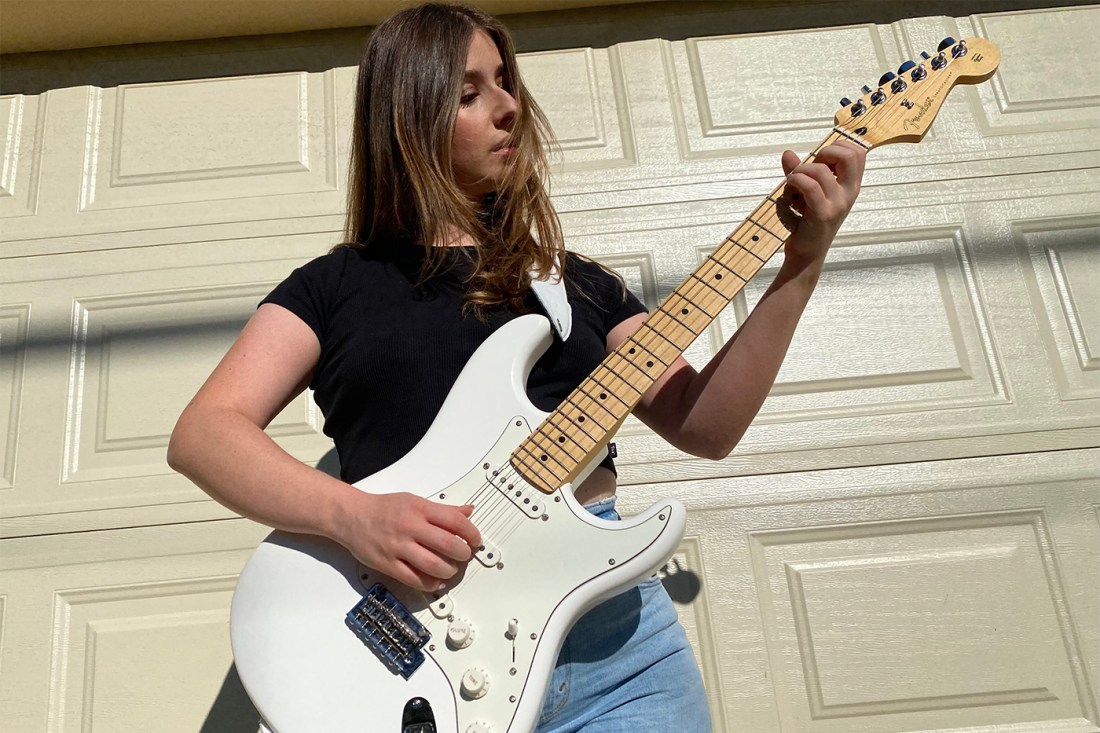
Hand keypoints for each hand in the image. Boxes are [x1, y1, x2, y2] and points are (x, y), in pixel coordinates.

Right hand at [334, 490, 481, 592]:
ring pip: (433, 565)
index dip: (471, 533)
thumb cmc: (384, 508)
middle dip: (463, 554)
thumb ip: (443, 509)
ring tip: (451, 569)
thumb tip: (468, 511)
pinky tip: (435, 580)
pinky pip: (414, 579)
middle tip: (464, 556)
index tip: (475, 540)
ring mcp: (398, 547)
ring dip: (449, 570)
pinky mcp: (388, 564)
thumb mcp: (415, 501)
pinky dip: (430, 583)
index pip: (455, 521)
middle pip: (448, 544)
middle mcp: (410, 527)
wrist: (351, 516)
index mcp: (420, 509)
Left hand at [779, 141, 865, 266]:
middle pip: (850, 155)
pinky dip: (796, 180)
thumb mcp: (806, 193)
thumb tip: (787, 153)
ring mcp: (837, 204)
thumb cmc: (807, 222)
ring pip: (821, 171)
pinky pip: (811, 187)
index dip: (838, 147)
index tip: (820, 159)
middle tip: (810, 166)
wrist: (806, 254)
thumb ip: (799, 171)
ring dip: (801, 170)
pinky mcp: (822, 214)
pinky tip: (789, 186)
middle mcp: (848, 193)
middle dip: (826, 152)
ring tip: (792, 180)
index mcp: (850, 186)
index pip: (858, 153)